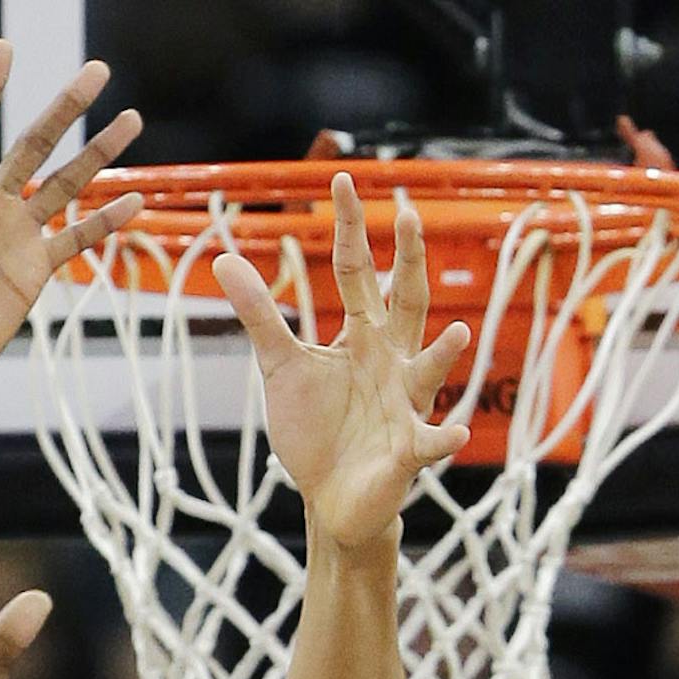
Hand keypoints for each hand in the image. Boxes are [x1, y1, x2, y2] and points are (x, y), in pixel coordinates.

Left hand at [0, 40, 144, 411]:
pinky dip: (102, 223)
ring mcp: (12, 240)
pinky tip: (131, 200)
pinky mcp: (31, 275)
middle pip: (33, 146)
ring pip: (63, 185)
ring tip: (131, 120)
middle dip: (65, 109)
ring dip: (97, 154)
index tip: (4, 49)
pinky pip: (74, 241)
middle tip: (97, 71)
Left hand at [210, 174, 471, 548]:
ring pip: (429, 370)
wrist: (331, 498)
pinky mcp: (408, 450)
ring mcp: (405, 402)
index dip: (350, 228)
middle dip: (408, 262)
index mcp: (363, 334)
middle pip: (406, 300)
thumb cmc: (315, 430)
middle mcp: (392, 358)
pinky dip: (443, 438)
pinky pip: (430, 442)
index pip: (357, 270)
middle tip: (408, 216)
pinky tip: (454, 433)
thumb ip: (260, 316)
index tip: (341, 180)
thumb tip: (224, 260)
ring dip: (441, 354)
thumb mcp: (282, 366)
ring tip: (454, 334)